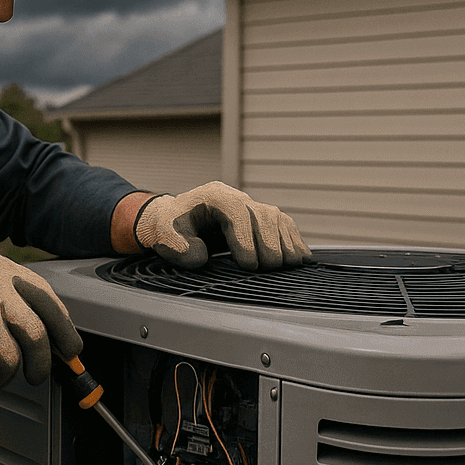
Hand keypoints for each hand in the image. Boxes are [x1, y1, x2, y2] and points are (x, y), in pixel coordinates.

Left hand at [134, 181, 310, 269]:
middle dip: (269, 243)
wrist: (175, 220)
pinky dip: (293, 240)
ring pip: (277, 218)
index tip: (248, 263)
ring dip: (286, 242)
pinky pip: (283, 225)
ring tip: (290, 264)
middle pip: (263, 214)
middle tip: (268, 268)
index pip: (237, 212)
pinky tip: (301, 257)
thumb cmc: (170, 227)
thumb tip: (201, 257)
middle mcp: (236, 197)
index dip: (246, 238)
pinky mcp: (260, 218)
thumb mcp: (164, 235)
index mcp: (214, 196)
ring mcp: (251, 206)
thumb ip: (179, 246)